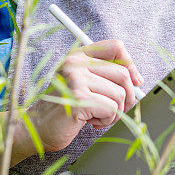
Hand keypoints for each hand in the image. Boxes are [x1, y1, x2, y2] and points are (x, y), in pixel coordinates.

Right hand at [26, 39, 143, 153]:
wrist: (37, 127)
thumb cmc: (63, 108)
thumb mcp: (83, 84)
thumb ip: (105, 76)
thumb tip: (137, 79)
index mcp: (78, 56)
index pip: (115, 47)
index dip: (131, 64)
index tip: (135, 81)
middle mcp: (75, 63)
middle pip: (123, 74)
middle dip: (127, 97)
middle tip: (116, 109)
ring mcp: (76, 79)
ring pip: (120, 94)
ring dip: (114, 112)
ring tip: (97, 115)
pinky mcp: (79, 98)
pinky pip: (111, 109)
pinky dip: (107, 120)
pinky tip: (91, 122)